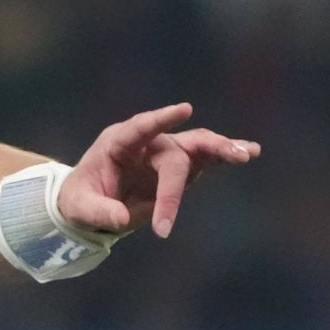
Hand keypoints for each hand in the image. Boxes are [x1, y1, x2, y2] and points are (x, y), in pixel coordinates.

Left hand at [57, 103, 259, 239]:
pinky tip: (250, 153)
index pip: (140, 128)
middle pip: (174, 150)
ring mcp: (165, 154)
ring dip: (222, 149)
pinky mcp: (179, 168)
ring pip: (198, 145)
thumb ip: (98, 211)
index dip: (161, 119)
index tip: (185, 110)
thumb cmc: (80, 199)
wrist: (89, 203)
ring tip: (247, 153)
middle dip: (190, 169)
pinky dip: (225, 157)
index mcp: (118, 144)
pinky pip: (205, 160)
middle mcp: (147, 144)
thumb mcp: (79, 208)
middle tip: (226, 165)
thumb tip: (121, 219)